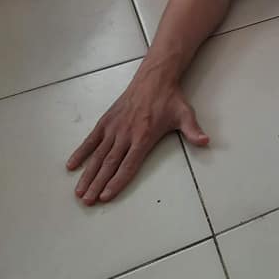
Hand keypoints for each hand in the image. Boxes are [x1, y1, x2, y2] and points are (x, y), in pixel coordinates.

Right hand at [66, 72, 208, 204]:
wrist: (155, 77)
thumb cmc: (170, 99)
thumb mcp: (185, 114)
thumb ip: (193, 131)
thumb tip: (206, 141)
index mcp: (143, 136)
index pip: (128, 165)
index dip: (116, 181)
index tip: (105, 196)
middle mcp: (126, 134)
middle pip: (109, 164)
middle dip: (97, 184)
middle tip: (87, 201)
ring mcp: (114, 127)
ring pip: (98, 155)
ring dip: (87, 173)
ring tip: (78, 191)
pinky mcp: (107, 120)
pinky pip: (91, 138)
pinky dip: (81, 151)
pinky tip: (72, 165)